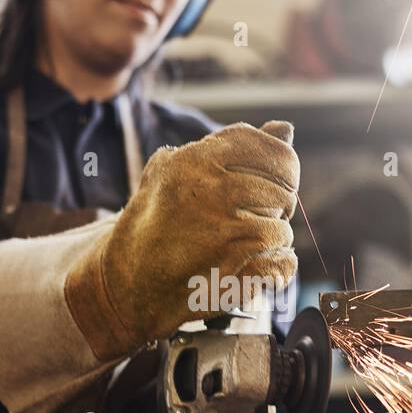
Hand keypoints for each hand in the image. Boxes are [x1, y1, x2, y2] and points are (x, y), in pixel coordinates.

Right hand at [64, 121, 299, 362]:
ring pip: (282, 230)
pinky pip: (282, 263)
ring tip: (248, 245)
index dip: (283, 164)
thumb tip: (285, 129)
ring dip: (272, 239)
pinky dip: (277, 268)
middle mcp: (213, 195)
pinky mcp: (235, 275)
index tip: (279, 178)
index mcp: (197, 163)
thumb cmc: (153, 223)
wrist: (127, 284)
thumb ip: (230, 147)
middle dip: (279, 204)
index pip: (268, 149)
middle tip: (261, 215)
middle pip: (282, 190)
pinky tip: (256, 267)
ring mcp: (226, 237)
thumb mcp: (174, 171)